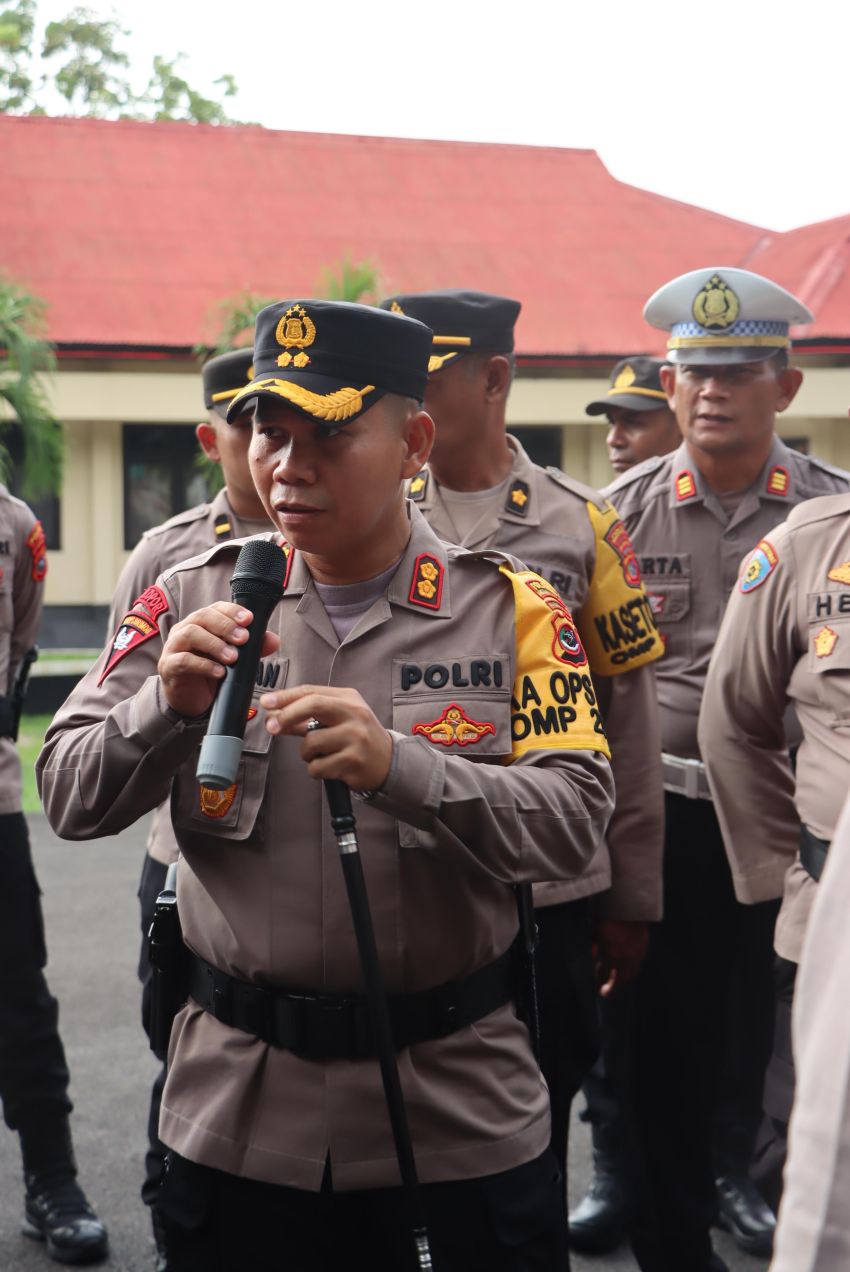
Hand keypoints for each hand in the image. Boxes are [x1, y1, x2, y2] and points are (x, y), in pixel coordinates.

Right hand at [158, 602, 279, 718]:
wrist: (191, 699)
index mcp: (201, 623)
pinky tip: (220, 672)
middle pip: (202, 616)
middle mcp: (185, 629)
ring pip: (190, 634)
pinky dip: (204, 665)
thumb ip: (252, 648)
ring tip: (232, 657)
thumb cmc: (210, 672)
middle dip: (225, 626)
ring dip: (214, 644)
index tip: (249, 619)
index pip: (215, 608)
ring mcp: (174, 647)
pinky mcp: (168, 666)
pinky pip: (183, 660)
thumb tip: (274, 640)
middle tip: (243, 639)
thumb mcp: (234, 659)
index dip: (232, 611)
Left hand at [259, 685, 392, 790]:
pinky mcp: (353, 761)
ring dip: (306, 754)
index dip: (285, 696)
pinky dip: (316, 770)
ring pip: (311, 743)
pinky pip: (317, 767)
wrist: (389, 762)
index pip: (312, 692)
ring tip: (322, 755)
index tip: (266, 703)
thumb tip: (274, 716)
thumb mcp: (336, 720)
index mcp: (348, 699)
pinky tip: (331, 767)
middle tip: (272, 727)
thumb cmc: (357, 738)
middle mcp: (354, 714)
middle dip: (287, 715)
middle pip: (313, 706)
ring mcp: (356, 737)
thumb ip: (306, 718)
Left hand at [592, 919, 648, 997]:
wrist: (630, 905)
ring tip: (617, 981)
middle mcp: (626, 957)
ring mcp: (636, 953)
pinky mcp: (643, 947)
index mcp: (612, 955)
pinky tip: (628, 968)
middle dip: (613, 986)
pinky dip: (632, 968)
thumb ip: (594, 944)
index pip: (605, 975)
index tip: (599, 988)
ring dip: (623, 978)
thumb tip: (594, 954)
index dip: (601, 983)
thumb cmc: (609, 917)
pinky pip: (638, 963)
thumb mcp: (595, 930)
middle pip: (620, 978)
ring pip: (631, 972)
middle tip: (607, 991)